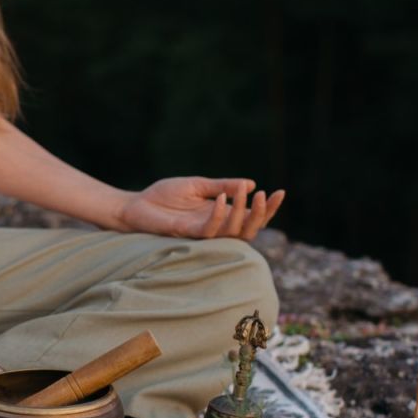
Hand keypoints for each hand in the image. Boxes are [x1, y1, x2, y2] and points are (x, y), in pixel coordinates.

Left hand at [116, 177, 284, 239]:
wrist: (136, 204)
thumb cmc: (164, 196)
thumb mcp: (198, 185)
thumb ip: (223, 186)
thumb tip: (251, 183)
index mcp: (221, 215)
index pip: (250, 216)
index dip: (267, 208)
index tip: (280, 192)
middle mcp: (215, 227)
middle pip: (248, 229)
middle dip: (261, 215)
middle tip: (267, 196)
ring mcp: (202, 233)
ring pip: (232, 232)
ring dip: (243, 214)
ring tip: (250, 195)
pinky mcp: (187, 234)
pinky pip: (209, 230)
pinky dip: (218, 215)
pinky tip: (222, 200)